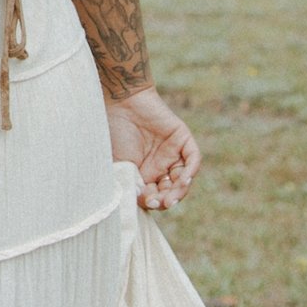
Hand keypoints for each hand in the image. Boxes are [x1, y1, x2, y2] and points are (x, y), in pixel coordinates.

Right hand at [107, 85, 198, 211]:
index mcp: (143, 173)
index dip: (153, 202)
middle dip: (167, 199)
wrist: (120, 102)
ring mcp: (172, 153)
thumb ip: (128, 183)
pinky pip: (193, 159)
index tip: (147, 202)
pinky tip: (184, 179)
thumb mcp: (118, 164)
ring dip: (180, 190)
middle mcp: (159, 166)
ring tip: (172, 196)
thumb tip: (138, 204)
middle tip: (161, 202)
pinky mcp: (182, 139)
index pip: (154, 195)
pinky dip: (191, 171)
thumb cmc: (113, 132)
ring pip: (184, 178)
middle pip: (171, 190)